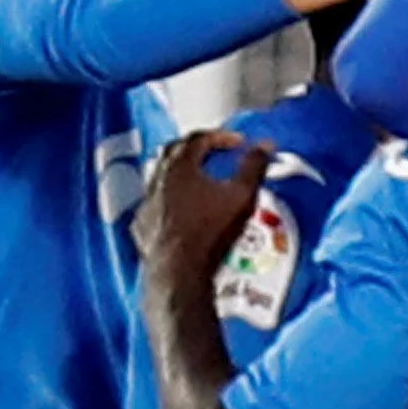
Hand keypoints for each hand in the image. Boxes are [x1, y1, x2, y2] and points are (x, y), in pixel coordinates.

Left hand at [138, 129, 267, 286]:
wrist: (180, 272)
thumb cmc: (210, 231)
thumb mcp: (242, 196)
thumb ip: (254, 167)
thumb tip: (265, 146)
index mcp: (180, 167)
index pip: (197, 138)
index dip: (219, 136)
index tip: (236, 143)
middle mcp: (158, 180)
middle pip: (173, 152)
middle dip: (194, 148)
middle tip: (212, 153)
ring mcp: (147, 203)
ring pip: (160, 177)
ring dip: (179, 174)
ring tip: (198, 181)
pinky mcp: (142, 226)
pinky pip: (154, 204)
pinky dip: (168, 199)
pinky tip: (180, 210)